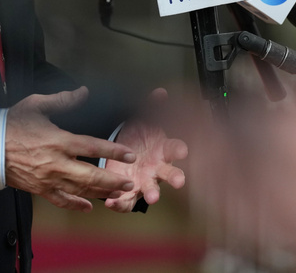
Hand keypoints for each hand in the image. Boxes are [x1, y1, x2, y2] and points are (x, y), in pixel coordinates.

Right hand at [5, 87, 137, 211]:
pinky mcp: (39, 189)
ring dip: (101, 193)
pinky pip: (60, 200)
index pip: (93, 147)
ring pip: (80, 190)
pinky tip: (88, 207)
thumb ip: (62, 99)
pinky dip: (75, 205)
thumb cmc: (11, 124)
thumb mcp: (36, 105)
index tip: (130, 153)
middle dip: (113, 180)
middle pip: (91, 175)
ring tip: (119, 193)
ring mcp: (48, 179)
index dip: (114, 150)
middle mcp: (57, 163)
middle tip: (130, 182)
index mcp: (59, 140)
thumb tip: (82, 92)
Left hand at [101, 88, 187, 212]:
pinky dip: (121, 204)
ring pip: (152, 190)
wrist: (124, 152)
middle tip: (178, 181)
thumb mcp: (144, 118)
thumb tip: (160, 91)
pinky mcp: (130, 192)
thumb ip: (152, 105)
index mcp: (163, 149)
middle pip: (170, 173)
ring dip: (152, 194)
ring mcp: (145, 181)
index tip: (183, 151)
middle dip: (175, 177)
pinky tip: (112, 202)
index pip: (175, 148)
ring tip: (151, 197)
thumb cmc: (140, 136)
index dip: (180, 149)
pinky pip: (127, 201)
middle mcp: (158, 168)